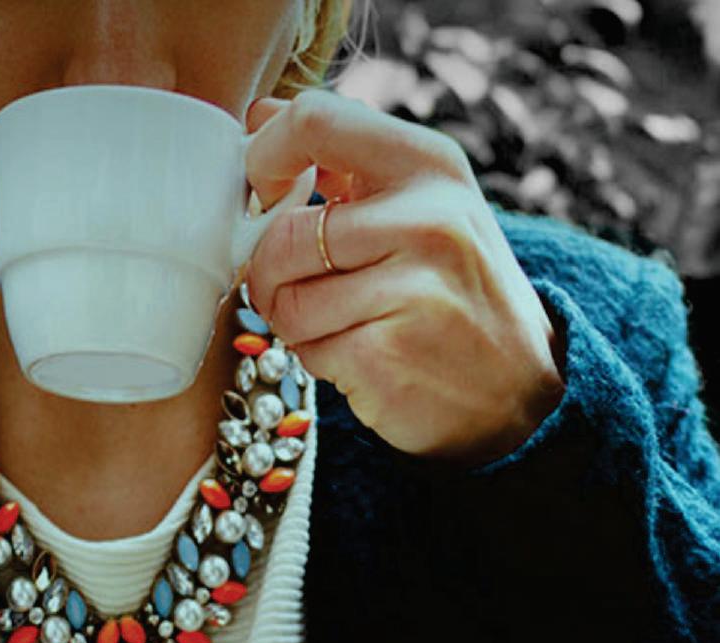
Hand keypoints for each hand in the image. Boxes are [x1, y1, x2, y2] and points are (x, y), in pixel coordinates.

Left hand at [243, 88, 565, 467]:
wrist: (519, 389)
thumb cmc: (456, 293)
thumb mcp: (425, 205)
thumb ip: (346, 161)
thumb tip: (261, 116)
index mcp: (429, 165)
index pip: (314, 121)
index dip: (265, 157)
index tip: (265, 193)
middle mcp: (425, 219)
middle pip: (283, 237)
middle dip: (272, 275)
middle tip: (300, 290)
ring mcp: (408, 290)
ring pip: (286, 302)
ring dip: (295, 324)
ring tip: (342, 325)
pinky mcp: (384, 355)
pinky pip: (306, 352)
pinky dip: (318, 360)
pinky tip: (359, 358)